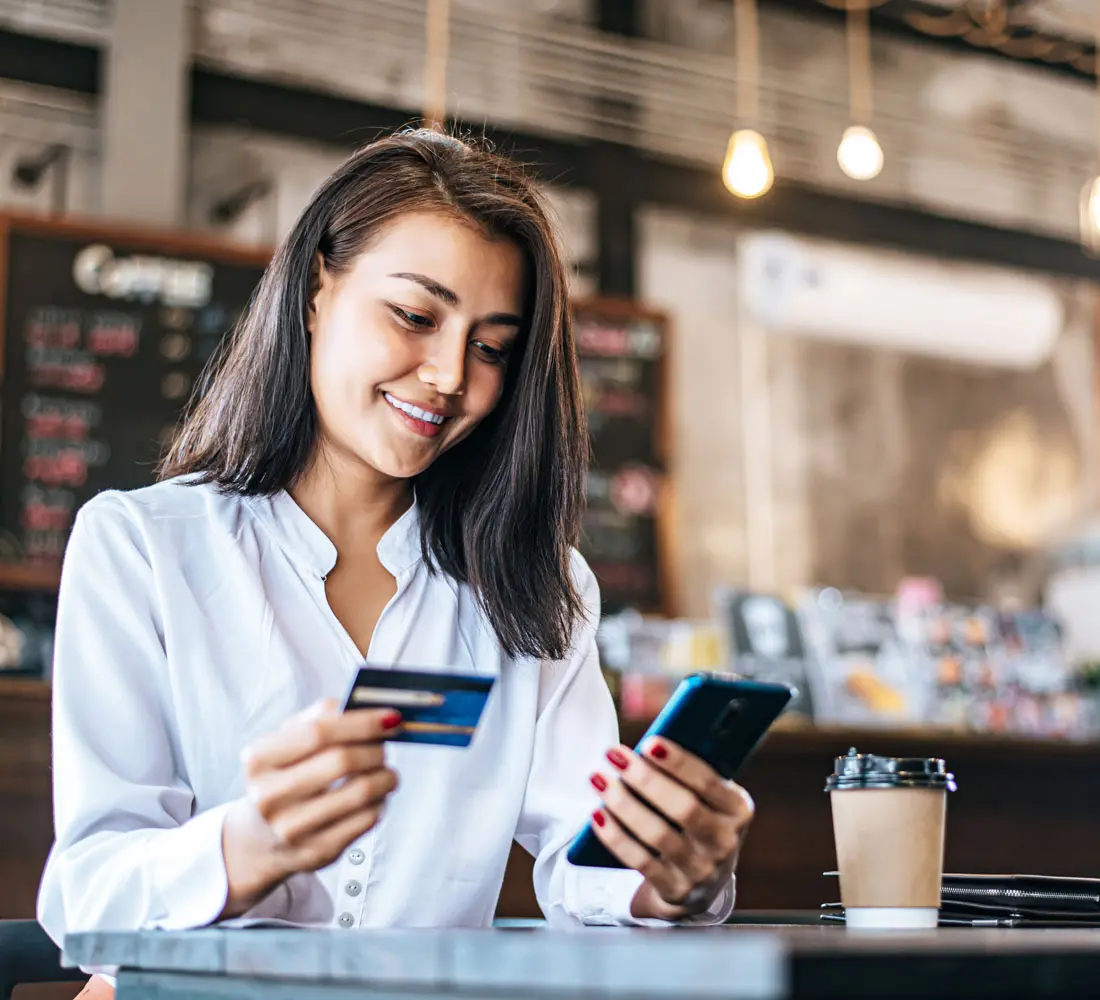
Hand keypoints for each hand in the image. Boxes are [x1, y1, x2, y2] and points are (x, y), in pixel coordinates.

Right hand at [219, 699, 401, 916]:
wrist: (261, 837)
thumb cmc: (285, 775)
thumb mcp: (289, 740)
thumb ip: (324, 716)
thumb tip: (371, 709)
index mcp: (259, 759)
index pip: (318, 732)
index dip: (362, 722)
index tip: (392, 717)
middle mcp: (268, 797)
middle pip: (342, 761)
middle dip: (376, 749)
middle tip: (386, 746)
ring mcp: (291, 829)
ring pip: (361, 791)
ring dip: (385, 776)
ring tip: (386, 772)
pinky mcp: (317, 852)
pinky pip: (367, 818)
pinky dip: (380, 801)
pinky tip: (375, 797)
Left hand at [588, 738, 754, 920]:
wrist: (703, 881)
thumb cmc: (697, 819)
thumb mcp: (707, 797)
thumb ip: (687, 774)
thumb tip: (646, 747)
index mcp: (738, 809)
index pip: (708, 782)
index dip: (678, 762)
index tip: (649, 743)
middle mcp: (725, 841)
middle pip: (683, 808)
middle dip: (645, 779)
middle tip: (614, 754)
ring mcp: (702, 870)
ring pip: (658, 834)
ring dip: (624, 804)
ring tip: (599, 779)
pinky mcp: (676, 890)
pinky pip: (641, 861)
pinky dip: (616, 836)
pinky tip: (597, 814)